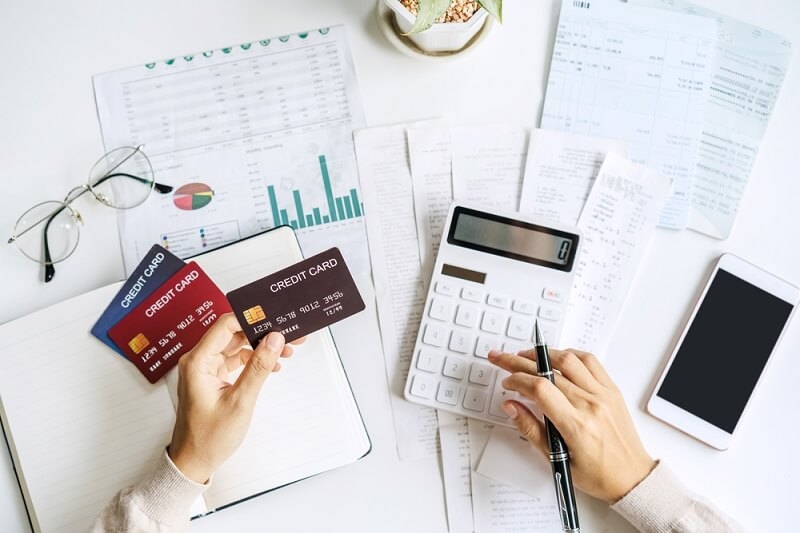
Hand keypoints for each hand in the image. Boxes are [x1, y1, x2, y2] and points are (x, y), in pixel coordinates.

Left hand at [168, 313, 300, 482]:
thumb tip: (274, 340)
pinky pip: (235, 360)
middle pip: (233, 333)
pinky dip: (253, 360)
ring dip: (260, 347)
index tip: (274, 318)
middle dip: (262, 333)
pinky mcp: (212, 377)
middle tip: (287, 334)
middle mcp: (199, 360)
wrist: (194, 461)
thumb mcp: (240, 401)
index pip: (226, 325)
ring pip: (237, 346)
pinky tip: (271, 365)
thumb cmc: (208, 437)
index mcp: (198, 362)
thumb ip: (258, 367)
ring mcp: (205, 369)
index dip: (251, 318)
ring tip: (285, 351)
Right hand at [488, 348, 655, 503]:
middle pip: (549, 371)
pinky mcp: (612, 390)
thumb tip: (511, 406)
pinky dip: (569, 354)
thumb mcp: (556, 459)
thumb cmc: (599, 475)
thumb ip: (530, 429)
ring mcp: (604, 395)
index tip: (507, 383)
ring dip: (543, 354)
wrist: (632, 477)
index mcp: (576, 426)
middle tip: (503, 359)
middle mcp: (591, 405)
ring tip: (526, 356)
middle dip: (519, 362)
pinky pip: (590, 361)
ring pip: (569, 360)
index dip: (517, 380)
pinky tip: (557, 358)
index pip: (540, 389)